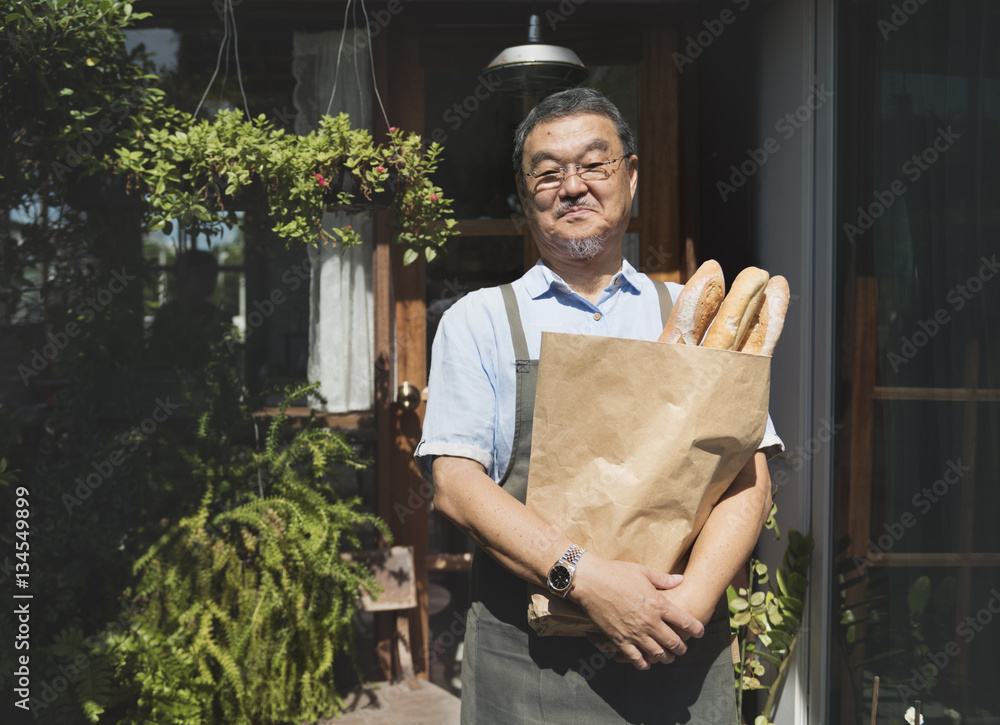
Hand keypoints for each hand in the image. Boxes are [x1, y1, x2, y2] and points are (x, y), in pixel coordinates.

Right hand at [570, 554, 704, 670]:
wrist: (590, 581)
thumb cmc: (616, 572)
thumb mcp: (643, 571)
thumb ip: (664, 579)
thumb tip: (681, 579)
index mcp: (658, 604)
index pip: (685, 622)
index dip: (696, 629)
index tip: (700, 632)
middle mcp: (650, 622)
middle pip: (674, 642)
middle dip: (681, 648)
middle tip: (683, 649)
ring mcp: (635, 633)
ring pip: (657, 653)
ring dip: (665, 658)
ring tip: (667, 658)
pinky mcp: (619, 639)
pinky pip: (635, 658)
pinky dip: (643, 664)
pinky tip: (646, 664)